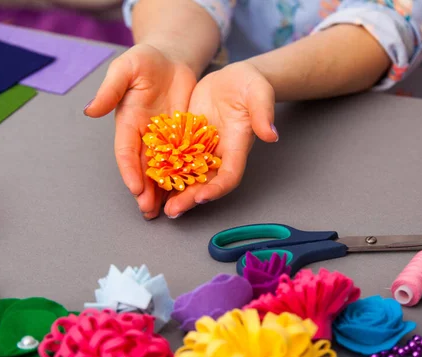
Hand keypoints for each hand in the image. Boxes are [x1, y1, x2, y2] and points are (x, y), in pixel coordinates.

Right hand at [84, 44, 196, 218]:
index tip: (135, 188)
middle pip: (143, 168)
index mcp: (127, 123)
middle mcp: (144, 136)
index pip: (126, 152)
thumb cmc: (145, 60)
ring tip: (166, 211)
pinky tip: (187, 192)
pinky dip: (183, 176)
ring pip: (162, 169)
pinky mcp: (182, 137)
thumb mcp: (126, 69)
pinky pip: (182, 160)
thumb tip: (90, 110)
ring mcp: (164, 139)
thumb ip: (111, 89)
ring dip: (162, 190)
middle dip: (145, 190)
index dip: (129, 171)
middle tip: (149, 211)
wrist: (172, 58)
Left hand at [163, 62, 278, 217]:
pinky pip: (176, 160)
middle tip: (173, 211)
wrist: (233, 79)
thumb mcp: (259, 93)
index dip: (217, 188)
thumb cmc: (249, 85)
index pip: (230, 174)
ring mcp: (203, 150)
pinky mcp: (188, 141)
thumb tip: (271, 135)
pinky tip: (149, 181)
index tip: (202, 196)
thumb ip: (263, 112)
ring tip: (158, 206)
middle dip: (190, 198)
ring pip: (188, 176)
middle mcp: (220, 154)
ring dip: (175, 191)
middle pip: (206, 182)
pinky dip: (165, 172)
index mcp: (238, 146)